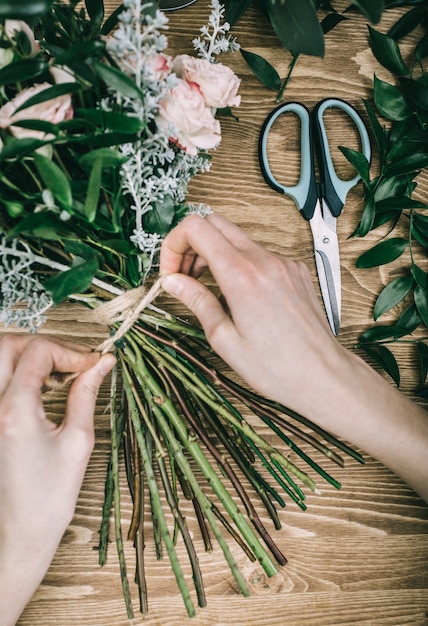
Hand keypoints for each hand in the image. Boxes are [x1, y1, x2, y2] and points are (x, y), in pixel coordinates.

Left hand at [0, 335, 115, 625]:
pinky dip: (19, 373)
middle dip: (45, 346)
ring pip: (0, 360)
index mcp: (14, 411)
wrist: (21, 532)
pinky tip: (43, 386)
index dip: (70, 351)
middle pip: (9, 345)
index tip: (93, 363)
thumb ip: (86, 393)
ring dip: (29, 356)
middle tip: (75, 362)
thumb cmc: (50, 496)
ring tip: (60, 373)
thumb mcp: (78, 440)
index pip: (38, 352)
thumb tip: (102, 363)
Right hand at [160, 214, 427, 502]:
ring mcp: (283, 263)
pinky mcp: (295, 270)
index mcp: (241, 276)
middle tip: (184, 278)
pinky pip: (259, 254)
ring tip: (210, 291)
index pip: (196, 228)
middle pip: (215, 223)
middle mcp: (264, 260)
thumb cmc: (276, 367)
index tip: (171, 274)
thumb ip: (197, 301)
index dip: (174, 245)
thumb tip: (173, 281)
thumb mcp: (224, 339)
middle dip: (191, 245)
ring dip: (215, 255)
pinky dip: (240, 265)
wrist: (323, 375)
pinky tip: (240, 297)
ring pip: (237, 238)